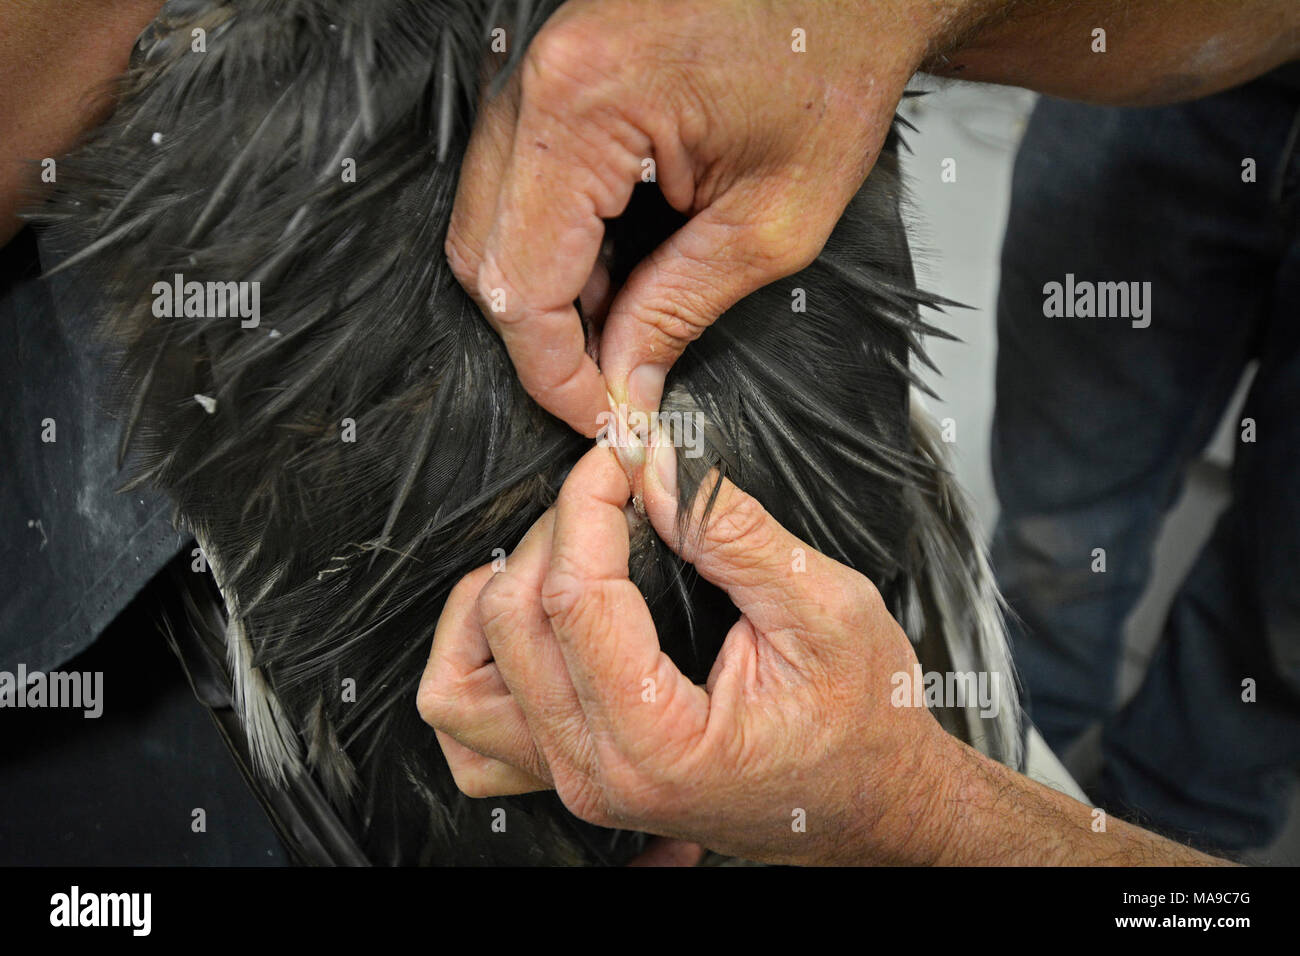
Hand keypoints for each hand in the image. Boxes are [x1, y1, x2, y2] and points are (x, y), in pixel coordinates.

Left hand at [418, 439, 954, 863]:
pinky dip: (480, 662)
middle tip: (611, 491)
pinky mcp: (571, 774)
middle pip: (509, 624)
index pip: (576, 596)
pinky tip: (531, 621)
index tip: (619, 453)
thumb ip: (732, 532)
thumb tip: (656, 464)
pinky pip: (472, 728)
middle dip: (555, 531)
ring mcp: (575, 781)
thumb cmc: (865, 725)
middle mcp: (597, 773)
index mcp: (660, 743)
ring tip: (560, 554)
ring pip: (459, 686)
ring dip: (491, 601)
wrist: (876, 806)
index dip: (590, 502)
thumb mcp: (824, 610)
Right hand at [445, 0, 951, 435]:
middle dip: (544, 337)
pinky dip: (556, 243)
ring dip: (548, 291)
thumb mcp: (773, 221)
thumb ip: (680, 311)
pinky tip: (617, 264)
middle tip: (613, 380)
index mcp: (584, 105)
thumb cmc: (831, 67)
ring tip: (628, 316)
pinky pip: (517, 184)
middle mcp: (537, 79)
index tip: (599, 415)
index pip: (521, 282)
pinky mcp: (551, 76)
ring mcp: (533, 70)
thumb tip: (622, 384)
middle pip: (484, 255)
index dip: (554, 372)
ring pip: (491, 223)